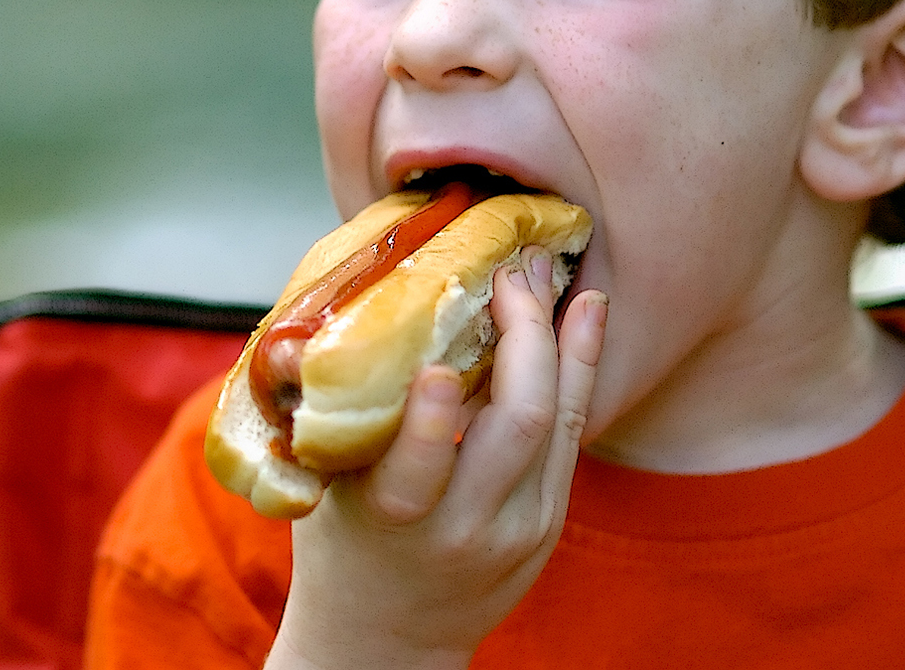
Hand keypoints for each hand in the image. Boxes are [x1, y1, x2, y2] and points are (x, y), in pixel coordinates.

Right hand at [266, 248, 607, 669]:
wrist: (386, 640)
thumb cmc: (338, 540)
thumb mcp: (322, 482)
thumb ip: (334, 406)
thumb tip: (331, 302)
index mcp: (394, 518)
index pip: (418, 469)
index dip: (429, 418)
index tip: (431, 362)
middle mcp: (466, 527)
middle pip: (519, 425)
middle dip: (526, 336)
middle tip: (511, 272)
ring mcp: (520, 529)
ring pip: (561, 423)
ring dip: (565, 342)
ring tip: (557, 275)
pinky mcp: (548, 524)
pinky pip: (572, 435)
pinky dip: (577, 370)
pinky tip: (582, 318)